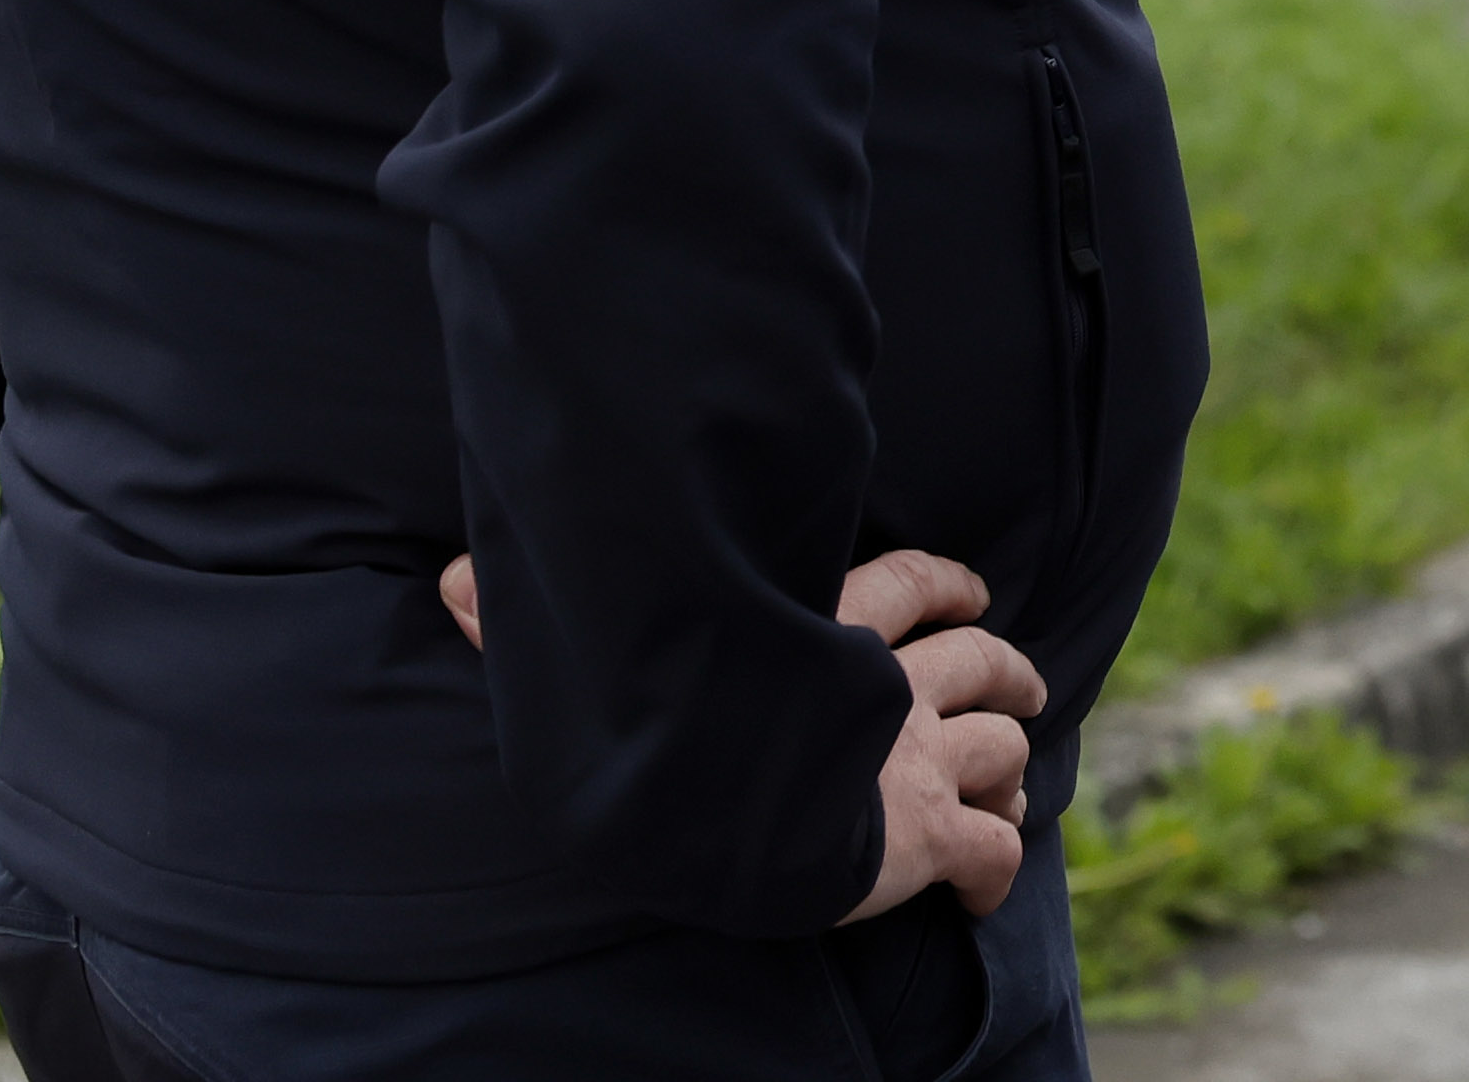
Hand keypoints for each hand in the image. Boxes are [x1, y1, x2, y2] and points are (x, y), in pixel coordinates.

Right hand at [426, 549, 1049, 926]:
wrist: (714, 811)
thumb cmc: (655, 731)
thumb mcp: (606, 668)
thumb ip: (532, 625)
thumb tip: (444, 577)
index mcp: (825, 638)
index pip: (904, 584)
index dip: (945, 581)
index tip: (969, 586)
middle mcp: (885, 694)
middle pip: (978, 657)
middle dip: (1009, 666)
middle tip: (1024, 682)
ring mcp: (914, 764)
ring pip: (1001, 743)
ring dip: (1016, 761)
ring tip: (1020, 783)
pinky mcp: (927, 838)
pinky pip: (989, 852)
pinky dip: (1001, 867)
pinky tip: (990, 891)